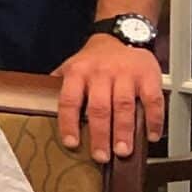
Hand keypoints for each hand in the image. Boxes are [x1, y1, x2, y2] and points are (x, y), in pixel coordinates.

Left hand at [56, 33, 163, 157]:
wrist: (121, 35)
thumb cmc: (94, 58)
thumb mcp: (71, 66)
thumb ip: (58, 85)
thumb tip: (38, 105)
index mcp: (78, 73)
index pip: (69, 101)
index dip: (69, 123)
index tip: (72, 144)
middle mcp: (101, 74)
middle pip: (99, 108)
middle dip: (100, 135)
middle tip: (102, 156)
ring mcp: (126, 75)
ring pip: (124, 106)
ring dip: (124, 131)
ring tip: (123, 151)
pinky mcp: (149, 76)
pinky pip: (153, 101)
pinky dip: (154, 120)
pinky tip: (151, 136)